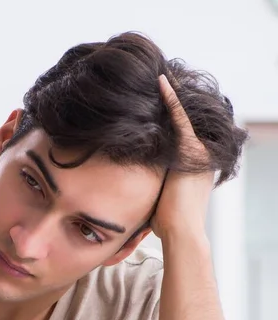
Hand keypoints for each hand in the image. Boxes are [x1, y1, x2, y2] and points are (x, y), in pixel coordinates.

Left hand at [151, 74, 214, 240]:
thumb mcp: (159, 199)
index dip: (169, 119)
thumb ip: (151, 187)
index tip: (156, 103)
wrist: (181, 231)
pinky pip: (179, 118)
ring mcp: (198, 151)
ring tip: (157, 75)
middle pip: (184, 121)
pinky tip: (161, 82)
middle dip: (171, 102)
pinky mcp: (192, 149)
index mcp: (194, 166)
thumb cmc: (167, 224)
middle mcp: (200, 155)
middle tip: (158, 79)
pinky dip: (170, 99)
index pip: (181, 136)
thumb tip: (131, 192)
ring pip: (183, 116)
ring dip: (170, 96)